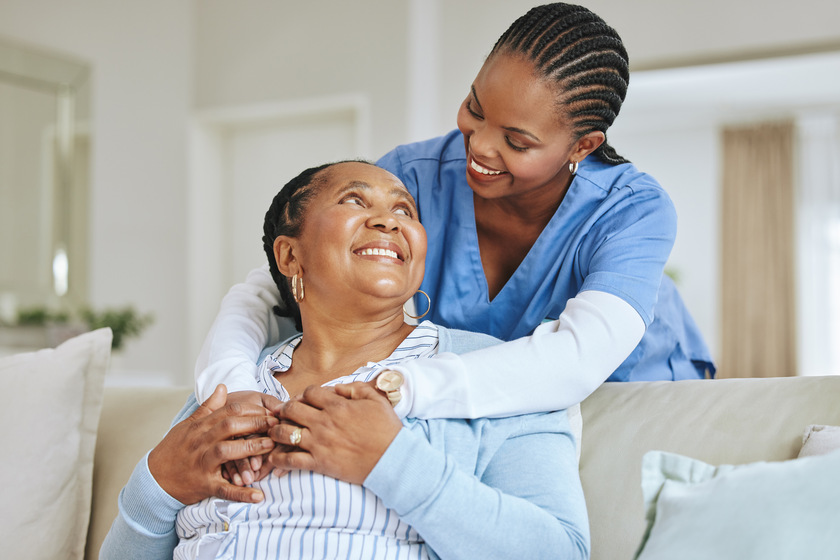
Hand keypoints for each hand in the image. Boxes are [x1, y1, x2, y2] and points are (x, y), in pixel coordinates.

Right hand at [147, 384, 279, 503]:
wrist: (153, 479)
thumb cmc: (173, 450)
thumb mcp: (188, 425)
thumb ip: (208, 407)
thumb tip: (222, 386)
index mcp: (200, 427)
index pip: (229, 411)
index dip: (252, 409)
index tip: (270, 411)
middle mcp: (201, 442)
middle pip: (230, 426)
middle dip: (255, 423)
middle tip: (276, 424)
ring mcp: (202, 463)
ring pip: (227, 451)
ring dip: (251, 448)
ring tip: (271, 447)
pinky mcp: (204, 485)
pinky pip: (224, 489)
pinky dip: (241, 493)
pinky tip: (258, 495)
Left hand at [267, 382, 401, 484]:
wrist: (393, 460)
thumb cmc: (387, 429)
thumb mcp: (376, 400)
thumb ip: (355, 388)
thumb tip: (336, 387)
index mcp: (337, 406)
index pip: (309, 392)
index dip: (304, 395)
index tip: (306, 401)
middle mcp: (324, 422)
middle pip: (291, 409)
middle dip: (285, 409)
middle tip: (286, 414)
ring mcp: (319, 443)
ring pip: (285, 433)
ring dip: (277, 432)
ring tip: (277, 434)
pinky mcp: (319, 463)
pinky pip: (290, 460)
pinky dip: (279, 460)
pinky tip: (276, 458)